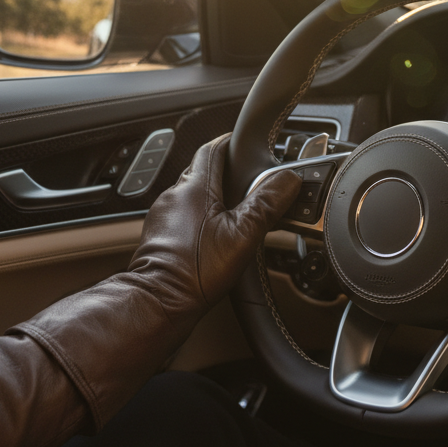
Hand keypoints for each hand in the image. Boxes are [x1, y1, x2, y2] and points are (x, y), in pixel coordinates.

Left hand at [128, 135, 300, 317]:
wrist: (160, 302)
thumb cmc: (196, 271)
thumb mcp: (243, 234)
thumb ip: (267, 203)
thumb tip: (288, 179)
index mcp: (195, 187)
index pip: (213, 148)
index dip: (231, 143)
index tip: (245, 145)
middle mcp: (174, 196)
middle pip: (204, 171)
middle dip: (227, 174)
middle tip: (250, 184)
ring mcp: (163, 216)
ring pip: (193, 194)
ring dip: (214, 197)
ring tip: (237, 213)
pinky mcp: (159, 236)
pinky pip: (183, 215)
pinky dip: (201, 217)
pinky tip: (215, 236)